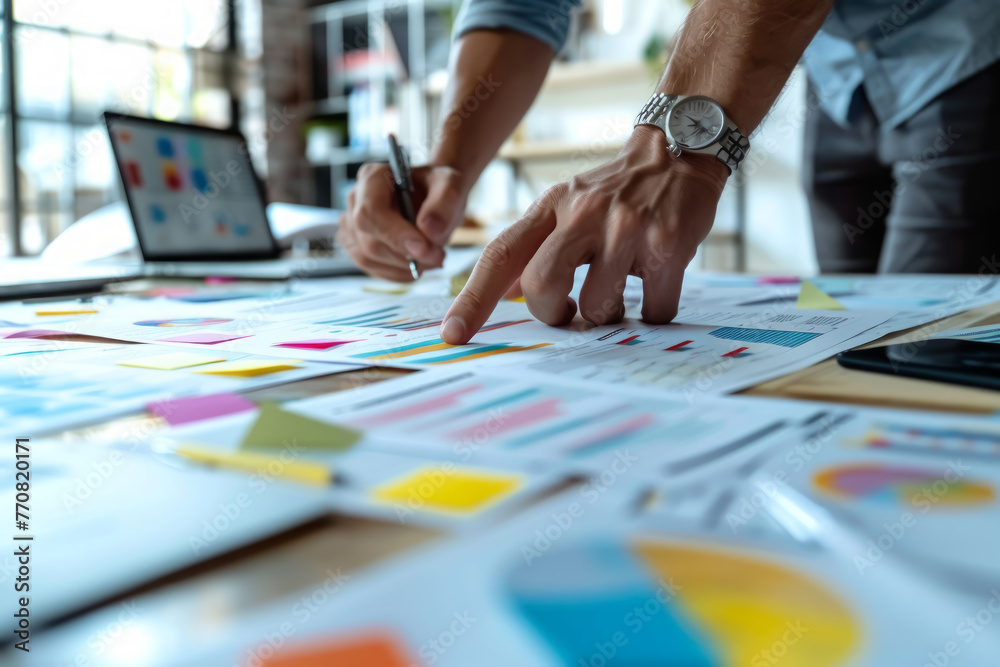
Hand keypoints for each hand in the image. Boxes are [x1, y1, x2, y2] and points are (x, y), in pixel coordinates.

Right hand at [337, 163, 467, 281]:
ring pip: (368, 259)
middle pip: (369, 242)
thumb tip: (429, 230)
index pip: (370, 213)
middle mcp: (355, 200)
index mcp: (372, 177)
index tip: (424, 248)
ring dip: (404, 267)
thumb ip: (445, 202)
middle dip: (406, 256)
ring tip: (431, 257)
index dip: (395, 235)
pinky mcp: (356, 247)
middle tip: (437, 255)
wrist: (432, 197)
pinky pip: (373, 269)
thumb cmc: (436, 186)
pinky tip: (418, 263)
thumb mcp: (450, 184)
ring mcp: (351, 225)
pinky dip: (399, 273)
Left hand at [440, 126, 728, 343]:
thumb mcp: (565, 207)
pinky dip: (653, 311)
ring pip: (598, 306)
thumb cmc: (615, 192)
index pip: (500, 255)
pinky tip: (656, 285)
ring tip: (619, 291)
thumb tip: (500, 293)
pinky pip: (651, 309)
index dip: (473, 299)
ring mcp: (626, 228)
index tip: (453, 334)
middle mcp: (583, 214)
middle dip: (552, 314)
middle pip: (540, 285)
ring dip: (608, 314)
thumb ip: (533, 248)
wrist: (679, 150)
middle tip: (570, 311)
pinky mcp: (667, 244)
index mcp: (550, 208)